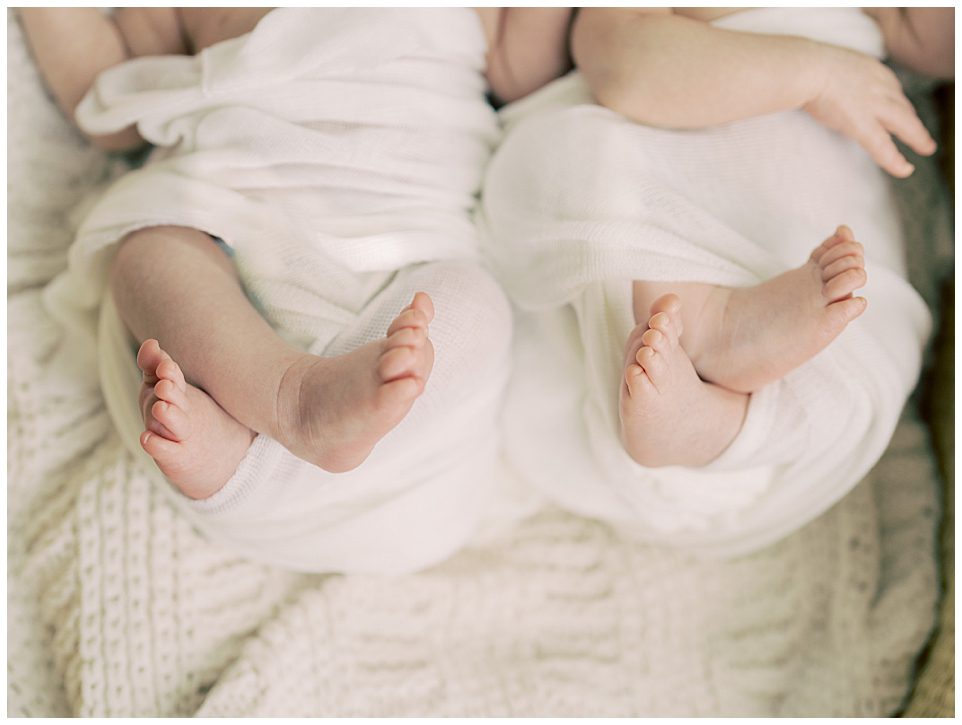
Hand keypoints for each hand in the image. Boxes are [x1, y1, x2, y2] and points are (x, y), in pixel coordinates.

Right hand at [803, 44, 935, 177]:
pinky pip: (882, 146)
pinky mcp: (862, 123)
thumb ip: (839, 77)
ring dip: (918, 137)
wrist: (807, 69)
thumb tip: (829, 88)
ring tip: (927, 148)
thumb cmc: (807, 66)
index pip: (891, 90)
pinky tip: (904, 169)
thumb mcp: (832, 65)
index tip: (897, 113)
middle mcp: (880, 86)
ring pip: (905, 123)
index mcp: (872, 71)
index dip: (897, 104)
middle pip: (903, 106)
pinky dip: (894, 160)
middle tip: (920, 133)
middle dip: (912, 120)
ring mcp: (874, 105)